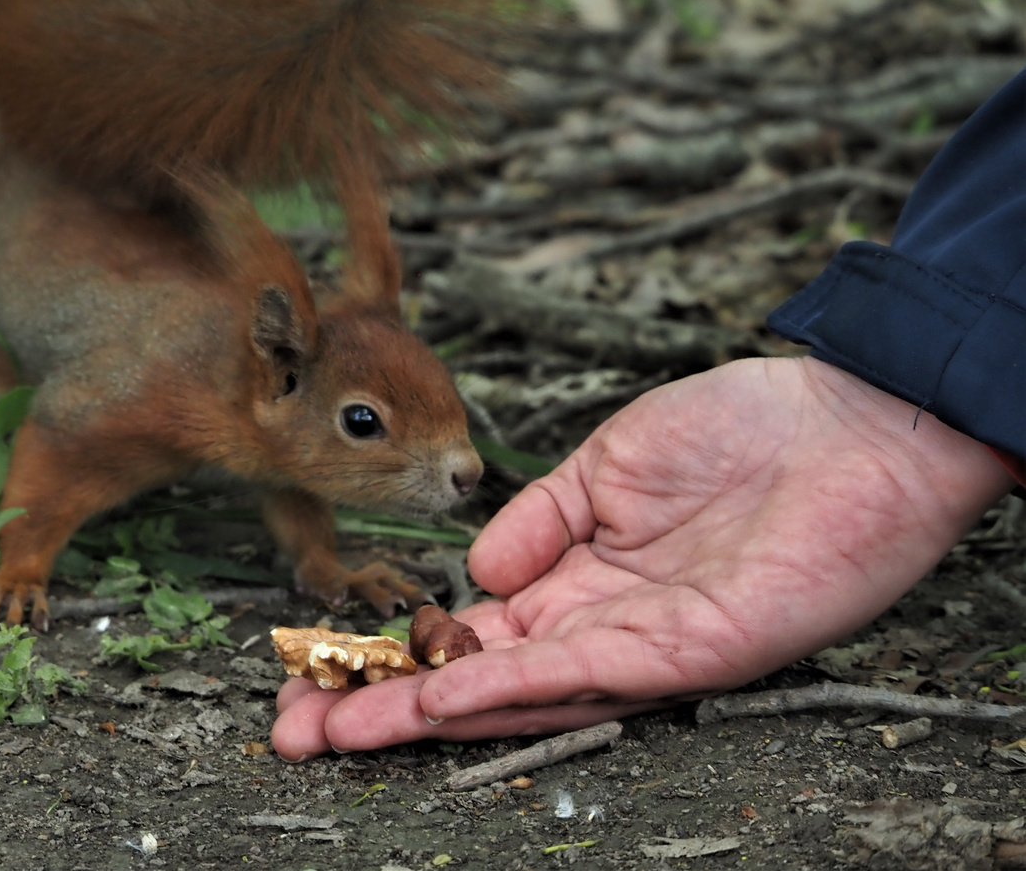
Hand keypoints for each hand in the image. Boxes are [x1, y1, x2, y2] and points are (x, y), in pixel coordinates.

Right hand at [271, 357, 1012, 757]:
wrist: (852, 418)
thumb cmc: (745, 431)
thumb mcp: (610, 461)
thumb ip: (538, 518)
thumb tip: (470, 571)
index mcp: (578, 580)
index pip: (467, 632)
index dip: (392, 651)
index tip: (314, 663)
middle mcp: (601, 625)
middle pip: (473, 680)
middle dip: (381, 704)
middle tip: (292, 728)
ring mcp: (644, 646)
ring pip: (514, 694)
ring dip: (420, 715)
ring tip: (334, 726)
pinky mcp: (694, 652)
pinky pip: (586, 676)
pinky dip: (506, 688)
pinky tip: (437, 695)